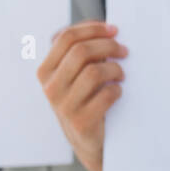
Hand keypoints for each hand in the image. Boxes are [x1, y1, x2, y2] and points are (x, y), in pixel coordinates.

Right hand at [36, 21, 126, 170]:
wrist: (87, 141)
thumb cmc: (84, 99)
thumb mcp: (74, 74)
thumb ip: (81, 51)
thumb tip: (106, 29)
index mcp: (45, 70)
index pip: (66, 37)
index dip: (93, 29)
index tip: (114, 30)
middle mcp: (50, 87)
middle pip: (81, 51)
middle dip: (108, 46)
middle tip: (124, 50)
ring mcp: (63, 106)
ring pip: (95, 72)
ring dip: (115, 69)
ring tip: (121, 74)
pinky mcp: (81, 122)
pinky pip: (106, 95)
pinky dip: (117, 90)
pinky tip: (117, 91)